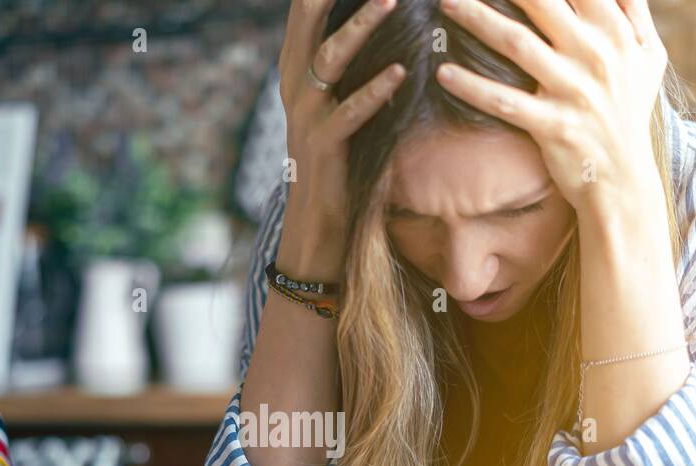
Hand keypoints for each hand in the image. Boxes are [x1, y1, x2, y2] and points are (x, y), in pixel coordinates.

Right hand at [277, 0, 406, 277]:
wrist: (319, 216)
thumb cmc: (338, 150)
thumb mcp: (337, 98)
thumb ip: (346, 60)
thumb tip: (379, 17)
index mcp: (297, 67)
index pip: (305, 12)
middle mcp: (295, 84)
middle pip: (309, 22)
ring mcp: (306, 114)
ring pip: (329, 58)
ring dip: (361, 26)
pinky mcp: (324, 145)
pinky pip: (350, 112)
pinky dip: (375, 91)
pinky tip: (400, 71)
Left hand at [434, 0, 667, 216]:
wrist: (623, 178)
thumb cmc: (631, 110)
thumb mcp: (648, 57)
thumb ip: (634, 12)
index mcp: (615, 31)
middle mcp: (595, 54)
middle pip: (540, 2)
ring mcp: (572, 90)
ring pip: (516, 43)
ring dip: (476, 19)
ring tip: (446, 3)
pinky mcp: (552, 126)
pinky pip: (504, 102)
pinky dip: (472, 87)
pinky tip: (443, 73)